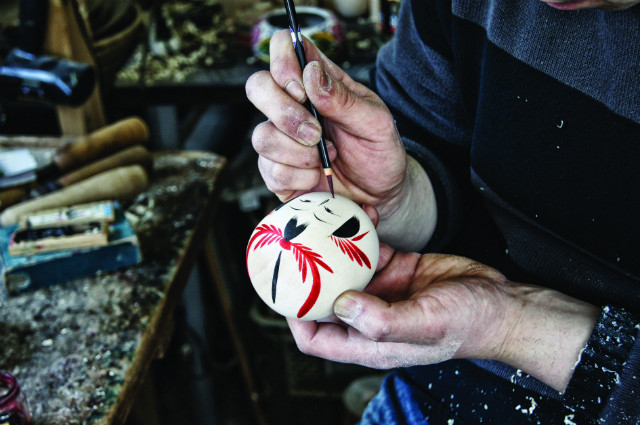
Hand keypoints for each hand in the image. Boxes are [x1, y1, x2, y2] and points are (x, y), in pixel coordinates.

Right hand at [245, 30, 436, 249]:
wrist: (381, 194)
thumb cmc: (379, 152)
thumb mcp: (376, 122)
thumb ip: (344, 99)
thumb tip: (311, 74)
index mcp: (317, 82)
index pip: (284, 48)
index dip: (283, 61)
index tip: (302, 88)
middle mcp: (293, 105)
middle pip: (258, 87)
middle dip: (285, 113)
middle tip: (315, 134)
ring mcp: (280, 139)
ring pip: (261, 136)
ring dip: (298, 153)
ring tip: (326, 157)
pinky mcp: (277, 171)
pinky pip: (271, 170)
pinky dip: (299, 177)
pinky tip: (317, 175)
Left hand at [288, 246, 598, 391]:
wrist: (502, 302)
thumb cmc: (469, 323)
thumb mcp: (426, 323)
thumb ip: (383, 321)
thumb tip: (340, 306)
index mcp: (370, 342)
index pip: (316, 339)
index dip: (296, 319)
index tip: (286, 291)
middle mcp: (370, 316)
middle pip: (324, 300)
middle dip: (309, 276)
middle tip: (296, 246)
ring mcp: (383, 291)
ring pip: (343, 271)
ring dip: (333, 250)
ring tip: (322, 224)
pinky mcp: (397, 268)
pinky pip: (369, 250)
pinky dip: (362, 236)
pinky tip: (361, 218)